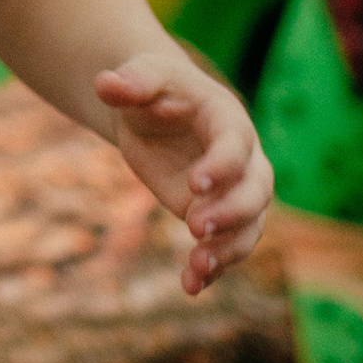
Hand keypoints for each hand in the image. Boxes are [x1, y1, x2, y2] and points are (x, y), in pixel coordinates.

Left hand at [94, 54, 271, 298]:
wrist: (154, 110)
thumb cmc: (153, 87)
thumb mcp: (142, 76)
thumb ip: (131, 81)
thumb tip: (106, 84)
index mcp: (228, 119)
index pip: (236, 144)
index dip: (221, 165)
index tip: (194, 185)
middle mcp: (244, 158)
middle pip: (256, 190)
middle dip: (231, 212)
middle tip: (194, 227)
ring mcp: (235, 191)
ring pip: (250, 226)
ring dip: (228, 249)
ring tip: (197, 268)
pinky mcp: (219, 217)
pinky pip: (228, 246)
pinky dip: (213, 268)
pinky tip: (190, 286)